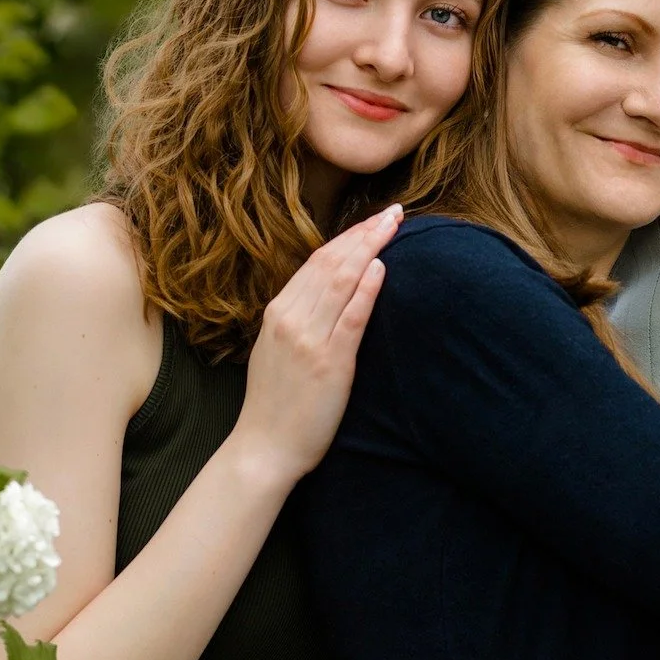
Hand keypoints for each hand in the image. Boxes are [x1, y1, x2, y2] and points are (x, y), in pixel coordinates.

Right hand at [232, 206, 399, 486]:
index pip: (317, 261)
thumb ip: (300, 319)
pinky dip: (367, 289)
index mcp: (278, 312)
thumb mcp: (279, 350)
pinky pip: (351, 318)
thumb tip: (331, 293)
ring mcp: (308, 339)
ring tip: (395, 226)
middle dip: (365, 233)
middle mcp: (290, 318)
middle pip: (331, 262)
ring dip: (370, 249)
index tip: (373, 219)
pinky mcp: (329, 363)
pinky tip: (382, 267)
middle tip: (394, 211)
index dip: (348, 236)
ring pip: (341, 281)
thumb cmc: (276, 404)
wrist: (264, 448)